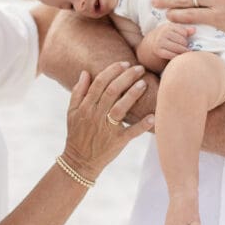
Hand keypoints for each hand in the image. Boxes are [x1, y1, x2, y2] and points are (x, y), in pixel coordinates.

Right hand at [62, 61, 153, 178]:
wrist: (79, 161)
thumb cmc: (77, 134)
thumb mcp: (71, 112)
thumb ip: (78, 92)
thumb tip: (85, 72)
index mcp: (85, 107)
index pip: (99, 83)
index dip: (112, 71)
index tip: (124, 63)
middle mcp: (95, 116)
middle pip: (112, 91)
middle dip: (126, 77)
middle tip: (139, 68)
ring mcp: (106, 129)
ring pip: (120, 108)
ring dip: (133, 94)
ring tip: (144, 83)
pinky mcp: (117, 142)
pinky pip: (131, 132)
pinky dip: (142, 125)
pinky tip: (153, 116)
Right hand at [144, 22, 194, 60]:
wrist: (149, 47)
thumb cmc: (165, 39)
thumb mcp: (173, 32)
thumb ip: (184, 31)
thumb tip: (194, 30)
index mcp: (168, 26)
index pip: (184, 32)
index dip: (186, 38)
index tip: (184, 40)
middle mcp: (163, 33)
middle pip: (183, 41)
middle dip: (185, 46)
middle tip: (184, 48)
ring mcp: (160, 42)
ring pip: (179, 49)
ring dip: (183, 52)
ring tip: (182, 52)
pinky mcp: (158, 51)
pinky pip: (173, 55)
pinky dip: (177, 57)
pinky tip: (177, 57)